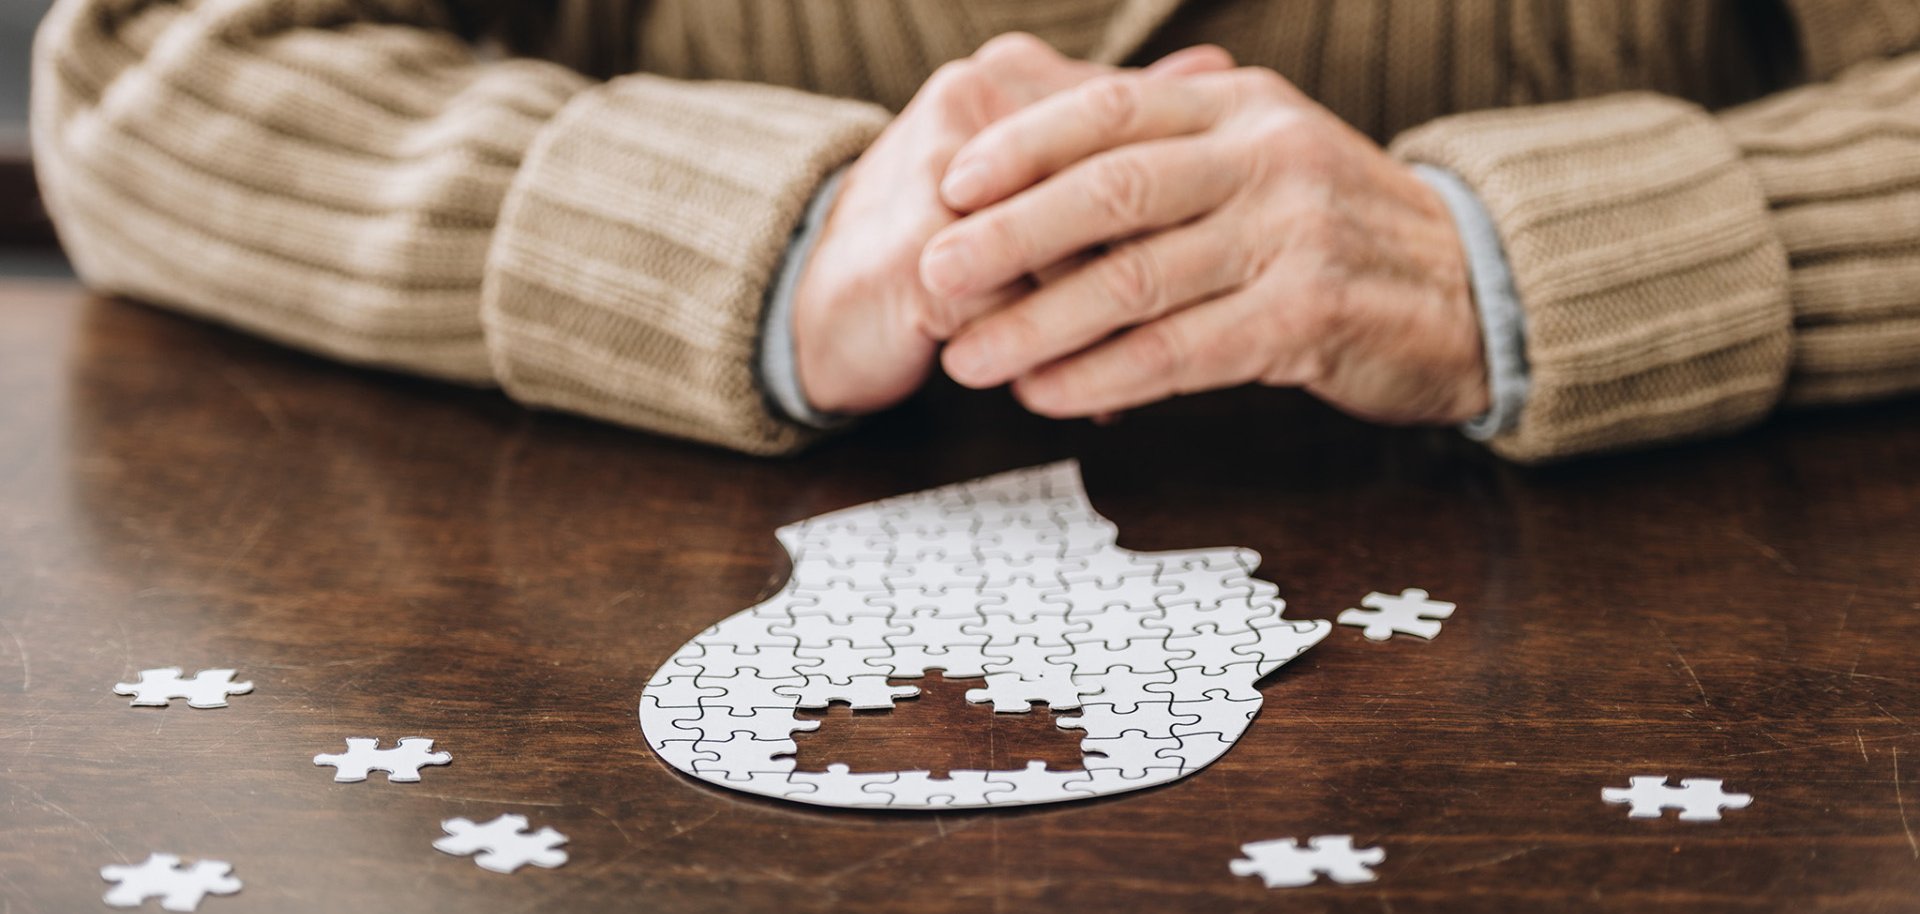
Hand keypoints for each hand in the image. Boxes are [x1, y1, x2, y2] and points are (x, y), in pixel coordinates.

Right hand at [791, 35, 1232, 415]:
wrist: (811, 308)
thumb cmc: (934, 247)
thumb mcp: (1027, 174)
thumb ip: (1113, 125)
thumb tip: (1215, 64)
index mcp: (1010, 76)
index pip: (1130, 135)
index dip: (1175, 210)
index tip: (1210, 261)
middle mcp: (973, 106)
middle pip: (1112, 193)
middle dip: (1152, 270)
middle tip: (1199, 321)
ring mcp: (941, 177)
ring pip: (1073, 256)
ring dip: (1107, 324)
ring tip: (1133, 372)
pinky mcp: (920, 258)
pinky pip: (1020, 314)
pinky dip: (1054, 360)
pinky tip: (1072, 395)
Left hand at [920, 66, 1488, 425]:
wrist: (1474, 292)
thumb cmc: (1337, 232)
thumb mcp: (1264, 162)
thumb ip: (1171, 156)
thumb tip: (1034, 169)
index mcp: (1242, 108)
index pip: (1110, 112)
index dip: (1021, 146)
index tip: (947, 184)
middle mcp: (1267, 157)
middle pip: (1109, 190)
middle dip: (1006, 236)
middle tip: (932, 274)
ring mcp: (1293, 235)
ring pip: (1134, 278)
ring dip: (1037, 324)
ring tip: (967, 358)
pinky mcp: (1307, 317)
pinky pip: (1179, 351)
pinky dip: (1101, 375)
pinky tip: (1046, 394)